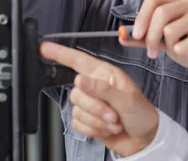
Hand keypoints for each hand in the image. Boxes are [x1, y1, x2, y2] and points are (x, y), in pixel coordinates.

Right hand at [39, 41, 158, 157]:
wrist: (144, 138)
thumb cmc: (141, 114)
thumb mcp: (126, 98)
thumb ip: (102, 88)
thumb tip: (80, 80)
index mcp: (106, 74)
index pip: (79, 61)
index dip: (60, 53)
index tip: (43, 48)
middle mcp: (96, 86)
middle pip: (76, 93)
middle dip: (96, 108)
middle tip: (114, 114)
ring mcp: (91, 103)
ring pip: (77, 110)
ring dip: (98, 120)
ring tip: (114, 121)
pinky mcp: (87, 119)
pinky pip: (77, 124)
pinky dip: (93, 129)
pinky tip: (107, 128)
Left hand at [123, 0, 187, 112]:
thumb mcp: (165, 42)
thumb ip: (144, 38)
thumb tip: (120, 35)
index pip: (152, 1)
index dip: (140, 19)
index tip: (136, 36)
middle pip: (159, 14)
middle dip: (150, 37)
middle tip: (151, 54)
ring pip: (169, 31)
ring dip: (171, 48)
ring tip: (184, 50)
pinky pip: (181, 46)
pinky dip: (183, 55)